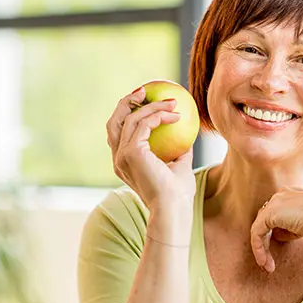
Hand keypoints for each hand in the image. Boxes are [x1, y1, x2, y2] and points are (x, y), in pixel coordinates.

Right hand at [106, 87, 195, 211]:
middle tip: (145, 91)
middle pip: (114, 122)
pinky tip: (176, 115)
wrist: (173, 211)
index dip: (128, 114)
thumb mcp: (180, 167)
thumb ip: (180, 150)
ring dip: (152, 106)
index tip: (146, 102)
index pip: (119, 133)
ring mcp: (122, 156)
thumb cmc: (178, 195)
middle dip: (126, 102)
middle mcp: (118, 159)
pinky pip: (144, 124)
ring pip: (130, 119)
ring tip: (171, 101)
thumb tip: (188, 132)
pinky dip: (160, 115)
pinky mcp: (131, 153)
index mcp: (124, 163)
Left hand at [250, 188, 302, 272]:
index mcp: (295, 192)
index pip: (280, 211)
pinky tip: (265, 262)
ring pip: (261, 227)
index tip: (285, 244)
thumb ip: (297, 225)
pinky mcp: (269, 214)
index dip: (280, 229)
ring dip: (263, 248)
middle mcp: (283, 194)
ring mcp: (275, 202)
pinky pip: (257, 233)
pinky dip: (259, 249)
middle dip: (269, 240)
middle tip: (271, 260)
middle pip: (268, 219)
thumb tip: (281, 235)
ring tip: (269, 266)